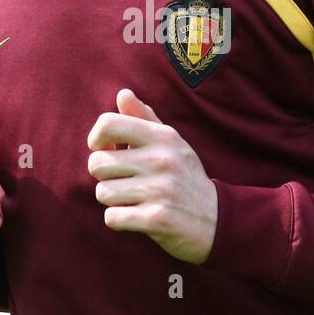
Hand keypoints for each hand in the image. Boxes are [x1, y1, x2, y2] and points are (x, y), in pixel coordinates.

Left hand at [87, 88, 217, 263]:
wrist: (217, 218)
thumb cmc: (184, 176)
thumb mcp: (171, 143)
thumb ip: (144, 118)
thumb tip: (123, 94)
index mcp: (163, 136)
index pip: (108, 124)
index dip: (96, 139)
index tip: (105, 150)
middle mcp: (162, 159)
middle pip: (97, 163)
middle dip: (104, 176)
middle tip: (124, 181)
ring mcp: (160, 190)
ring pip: (102, 193)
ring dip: (113, 200)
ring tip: (136, 199)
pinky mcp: (157, 218)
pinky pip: (112, 218)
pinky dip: (119, 220)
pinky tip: (137, 216)